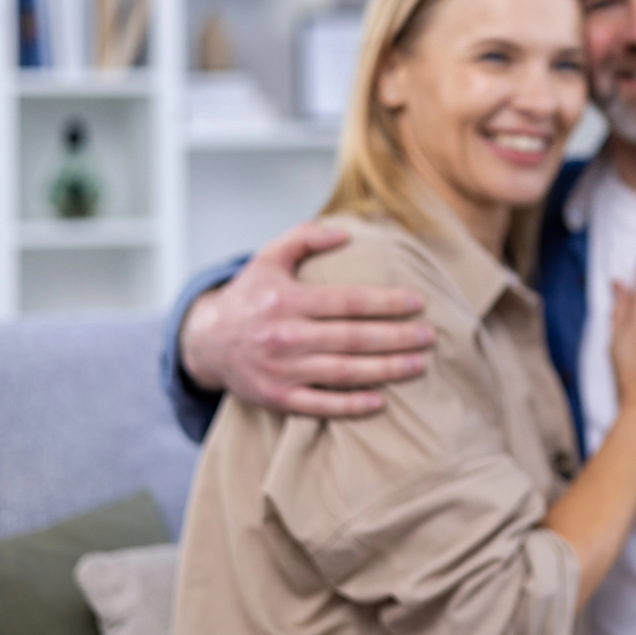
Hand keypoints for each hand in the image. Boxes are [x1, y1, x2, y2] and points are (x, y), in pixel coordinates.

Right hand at [179, 221, 432, 416]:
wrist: (206, 341)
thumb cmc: (249, 296)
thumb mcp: (268, 257)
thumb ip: (305, 237)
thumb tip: (345, 231)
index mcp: (287, 300)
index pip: (348, 301)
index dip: (386, 302)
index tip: (418, 303)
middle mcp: (285, 335)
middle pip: (353, 338)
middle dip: (396, 337)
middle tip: (430, 336)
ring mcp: (281, 370)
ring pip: (343, 372)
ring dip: (385, 370)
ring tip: (418, 365)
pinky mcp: (277, 397)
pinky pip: (319, 405)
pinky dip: (350, 405)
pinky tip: (380, 400)